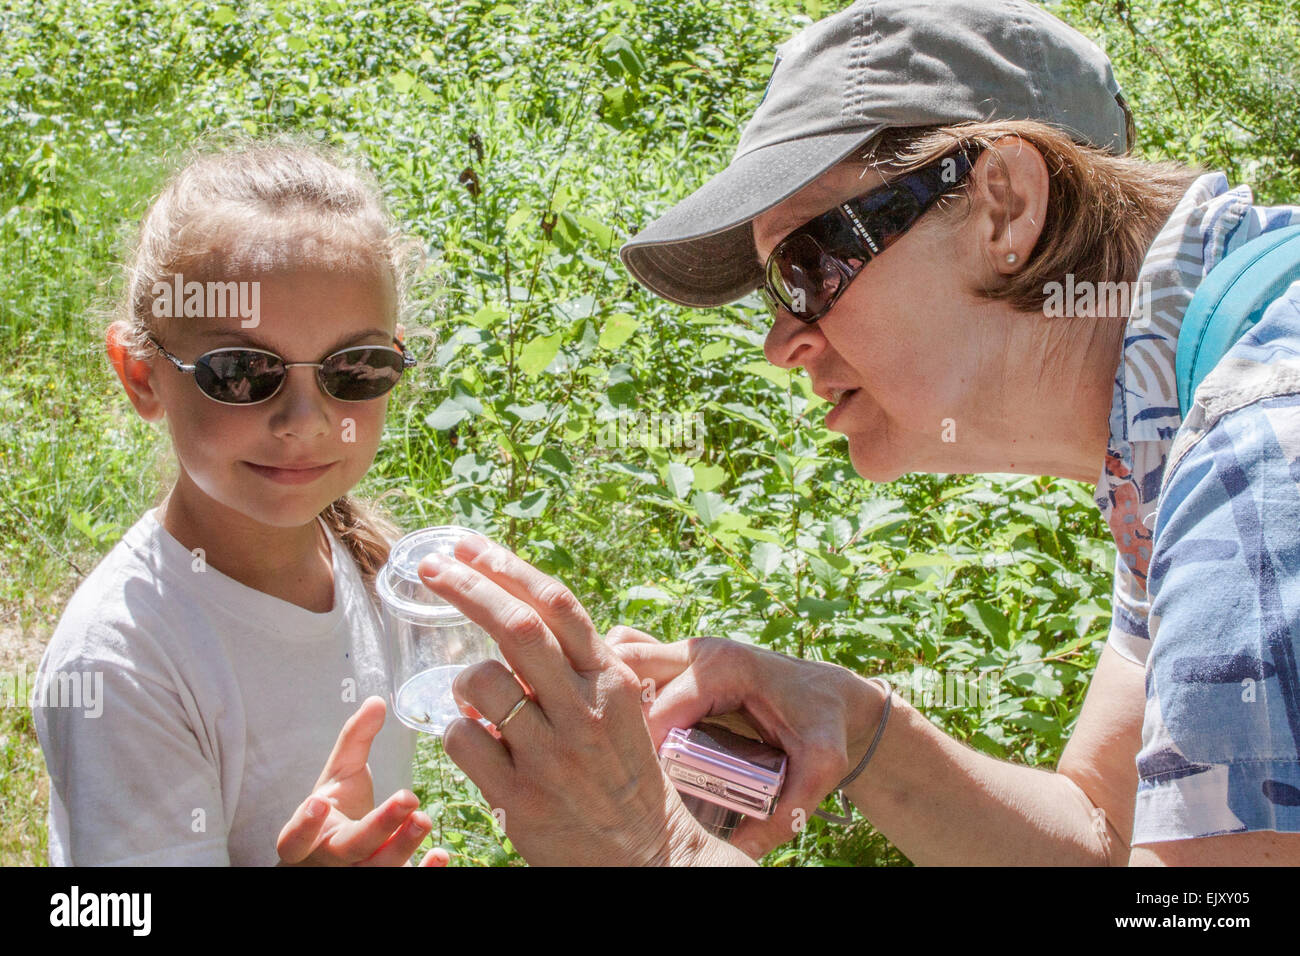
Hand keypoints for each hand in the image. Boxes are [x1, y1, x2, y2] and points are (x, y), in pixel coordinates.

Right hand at [277, 696, 448, 866]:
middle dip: (378, 826)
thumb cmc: (336, 809)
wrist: (339, 851)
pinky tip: (441, 856)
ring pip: (377, 871)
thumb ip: (355, 740)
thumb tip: (376, 701)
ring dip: (403, 848)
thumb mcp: (340, 775)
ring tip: (424, 819)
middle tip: (408, 799)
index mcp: (311, 836)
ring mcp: (358, 875)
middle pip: (350, 850)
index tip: (317, 802)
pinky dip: (423, 873)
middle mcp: (332, 861)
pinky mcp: (384, 881)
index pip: (296, 838)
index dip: (303, 825)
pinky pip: (403, 884)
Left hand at [417, 536, 751, 866]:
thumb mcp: (620, 708)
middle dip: (466, 587)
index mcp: (611, 680)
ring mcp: (552, 755)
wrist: (647, 855)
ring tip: (473, 699)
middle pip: (515, 627)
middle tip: (432, 567)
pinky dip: (457, 733)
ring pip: (479, 682)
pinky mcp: (521, 799)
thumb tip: (520, 612)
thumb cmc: (625, 774)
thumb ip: (579, 665)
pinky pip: (462, 742)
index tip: (467, 546)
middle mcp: (584, 710)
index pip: (557, 605)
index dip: (507, 567)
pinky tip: (477, 745)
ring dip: (462, 679)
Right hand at [606, 627, 887, 859]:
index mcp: (726, 669)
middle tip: (621, 763)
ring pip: (623, 654)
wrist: (833, 695)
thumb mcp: (820, 768)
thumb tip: (740, 852)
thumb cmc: (825, 726)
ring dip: (610, 694)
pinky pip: (632, 657)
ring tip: (614, 744)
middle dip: (615, 716)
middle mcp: (700, 652)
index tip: (640, 788)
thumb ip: (787, 811)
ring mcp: (687, 651)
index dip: (644, 750)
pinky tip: (618, 722)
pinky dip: (617, 683)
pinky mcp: (680, 660)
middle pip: (629, 668)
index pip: (660, 708)